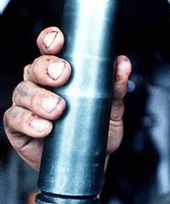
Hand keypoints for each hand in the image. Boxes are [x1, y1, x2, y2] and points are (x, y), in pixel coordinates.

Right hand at [3, 27, 131, 170]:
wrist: (90, 164)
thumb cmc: (97, 131)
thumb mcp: (112, 108)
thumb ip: (116, 86)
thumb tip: (122, 64)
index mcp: (63, 71)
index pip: (51, 47)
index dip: (50, 40)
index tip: (58, 41)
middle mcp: (42, 83)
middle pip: (35, 66)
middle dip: (47, 68)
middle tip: (63, 77)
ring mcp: (27, 103)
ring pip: (23, 90)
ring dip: (39, 99)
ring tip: (57, 110)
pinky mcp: (17, 126)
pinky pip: (15, 118)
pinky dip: (29, 122)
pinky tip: (44, 128)